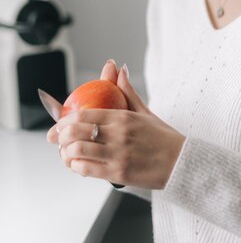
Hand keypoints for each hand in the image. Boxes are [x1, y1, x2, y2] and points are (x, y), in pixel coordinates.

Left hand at [47, 60, 184, 188]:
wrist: (181, 162)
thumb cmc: (162, 137)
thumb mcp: (145, 111)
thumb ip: (128, 91)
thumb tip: (118, 69)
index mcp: (123, 117)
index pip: (83, 114)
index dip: (63, 120)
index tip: (57, 125)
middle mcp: (118, 134)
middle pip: (75, 132)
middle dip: (59, 137)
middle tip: (55, 140)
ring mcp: (117, 154)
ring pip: (78, 151)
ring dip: (65, 154)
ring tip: (66, 154)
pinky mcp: (119, 173)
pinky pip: (87, 170)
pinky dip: (77, 167)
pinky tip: (78, 165)